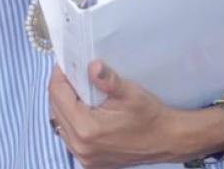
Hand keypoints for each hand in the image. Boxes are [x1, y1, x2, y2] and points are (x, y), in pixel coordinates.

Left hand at [48, 61, 191, 168]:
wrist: (168, 140)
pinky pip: (69, 136)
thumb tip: (92, 66)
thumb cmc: (150, 116)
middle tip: (69, 73)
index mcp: (87, 128)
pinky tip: (81, 109)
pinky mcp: (89, 161)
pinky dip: (71, 120)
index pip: (57, 95)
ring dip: (63, 105)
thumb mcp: (130, 93)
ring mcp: (84, 157)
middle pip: (55, 109)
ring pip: (60, 123)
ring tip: (75, 90)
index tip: (64, 63)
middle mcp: (81, 146)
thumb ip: (108, 79)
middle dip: (60, 89)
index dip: (59, 75)